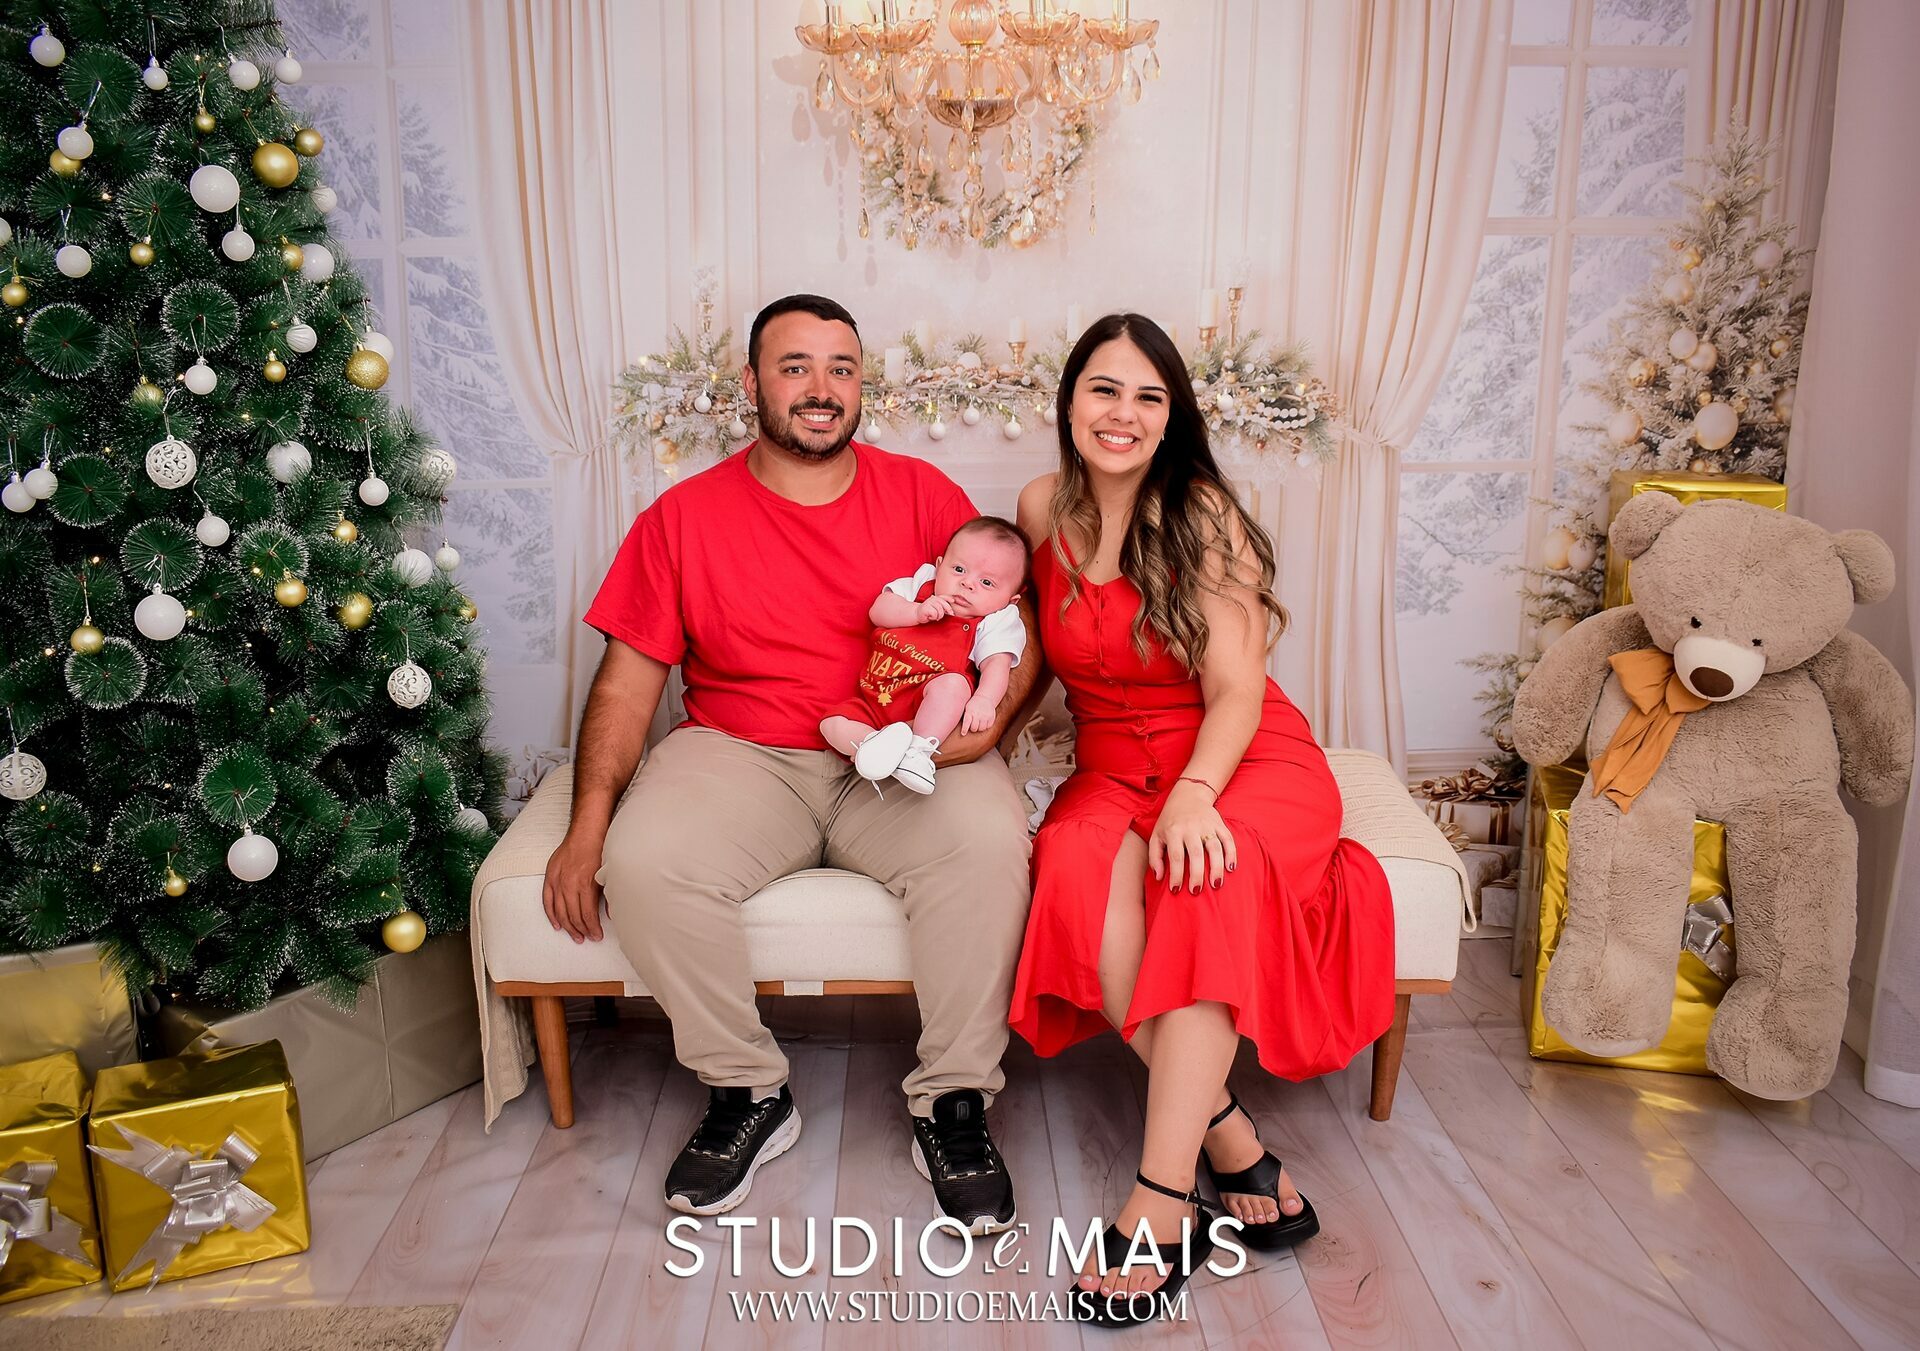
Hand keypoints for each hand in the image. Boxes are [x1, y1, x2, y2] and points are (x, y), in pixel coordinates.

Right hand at [543, 826, 607, 942]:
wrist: (585, 832)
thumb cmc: (598, 850)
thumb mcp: (606, 874)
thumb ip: (607, 895)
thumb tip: (609, 914)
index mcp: (585, 884)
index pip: (587, 914)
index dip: (592, 928)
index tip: (597, 935)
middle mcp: (569, 884)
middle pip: (573, 915)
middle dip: (582, 930)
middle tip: (588, 938)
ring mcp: (558, 881)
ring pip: (560, 911)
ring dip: (568, 926)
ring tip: (576, 936)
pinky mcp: (550, 877)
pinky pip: (547, 901)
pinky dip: (551, 915)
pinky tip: (557, 925)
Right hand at [916, 595, 955, 622]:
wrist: (917, 614)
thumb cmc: (928, 613)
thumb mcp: (937, 609)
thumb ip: (943, 608)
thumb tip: (951, 612)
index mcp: (936, 598)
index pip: (944, 597)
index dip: (949, 598)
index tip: (953, 601)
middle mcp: (933, 598)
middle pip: (944, 605)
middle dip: (946, 611)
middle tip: (942, 616)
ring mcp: (929, 602)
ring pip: (940, 610)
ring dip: (938, 616)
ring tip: (934, 617)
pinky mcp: (926, 607)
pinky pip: (935, 614)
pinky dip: (933, 617)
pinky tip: (929, 616)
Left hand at [960, 692, 999, 734]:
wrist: (985, 698)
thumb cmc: (973, 705)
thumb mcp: (967, 708)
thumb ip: (965, 716)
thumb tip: (957, 725)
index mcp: (970, 711)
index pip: (967, 722)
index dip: (964, 729)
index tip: (963, 733)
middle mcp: (978, 714)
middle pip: (974, 728)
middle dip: (972, 728)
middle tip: (973, 725)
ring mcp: (985, 716)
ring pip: (981, 729)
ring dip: (979, 728)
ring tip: (978, 724)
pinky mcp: (992, 717)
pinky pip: (988, 726)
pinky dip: (986, 726)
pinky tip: (984, 722)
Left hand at [1149, 781, 1236, 894]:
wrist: (1188, 794)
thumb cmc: (1170, 820)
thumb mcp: (1156, 835)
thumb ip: (1154, 856)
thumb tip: (1159, 877)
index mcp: (1173, 831)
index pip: (1175, 856)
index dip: (1176, 875)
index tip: (1176, 890)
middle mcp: (1190, 827)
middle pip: (1196, 853)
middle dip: (1197, 874)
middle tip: (1196, 891)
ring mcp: (1207, 825)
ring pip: (1214, 847)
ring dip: (1217, 867)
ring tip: (1216, 885)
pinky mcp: (1219, 824)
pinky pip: (1228, 839)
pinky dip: (1231, 853)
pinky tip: (1231, 868)